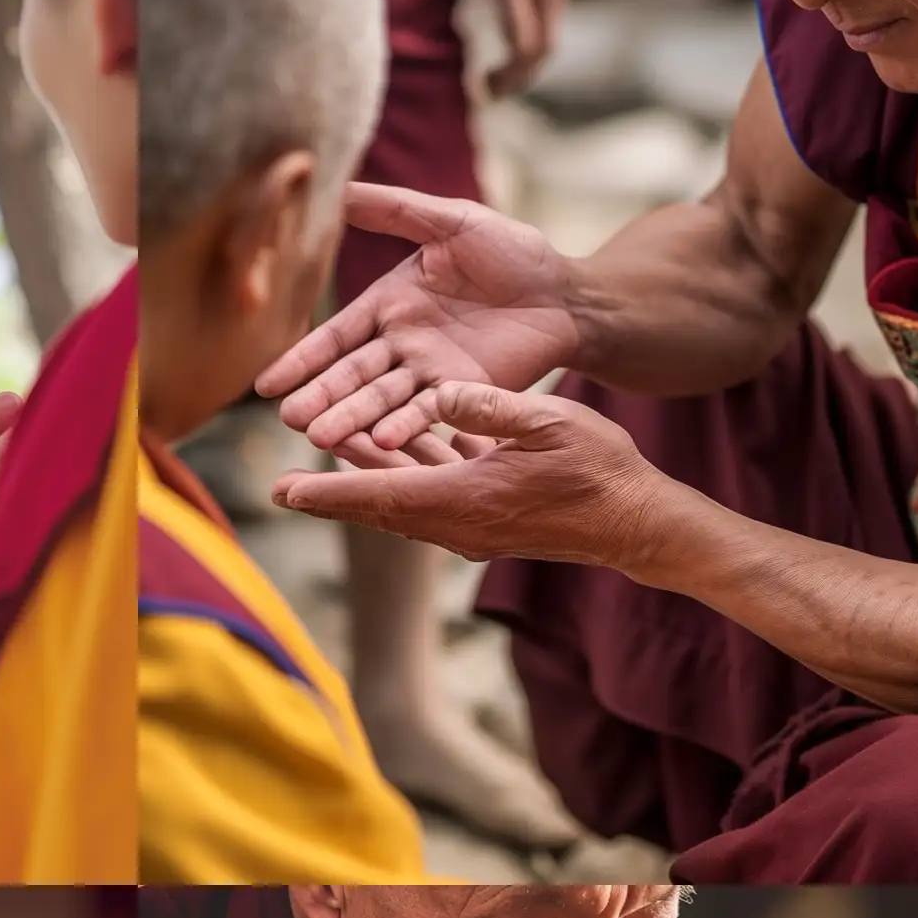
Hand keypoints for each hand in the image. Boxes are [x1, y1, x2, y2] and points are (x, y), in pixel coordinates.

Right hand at [255, 186, 577, 456]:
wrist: (565, 294)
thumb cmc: (513, 253)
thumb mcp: (452, 221)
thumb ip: (396, 211)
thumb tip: (340, 189)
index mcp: (389, 306)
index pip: (336, 337)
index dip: (303, 359)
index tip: (267, 385)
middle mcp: (400, 345)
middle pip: (351, 376)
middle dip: (320, 397)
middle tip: (289, 419)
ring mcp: (429, 374)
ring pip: (382, 400)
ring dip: (353, 420)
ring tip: (322, 440)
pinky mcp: (462, 394)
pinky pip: (429, 411)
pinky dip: (406, 426)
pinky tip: (383, 442)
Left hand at [271, 381, 668, 575]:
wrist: (635, 521)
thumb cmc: (599, 469)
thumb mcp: (547, 421)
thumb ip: (490, 406)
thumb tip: (440, 392)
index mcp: (464, 498)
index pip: (379, 495)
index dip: (327, 492)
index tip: (282, 492)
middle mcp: (457, 521)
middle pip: (379, 505)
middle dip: (332, 494)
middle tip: (284, 488)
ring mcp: (471, 525)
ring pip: (402, 498)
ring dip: (366, 478)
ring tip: (327, 452)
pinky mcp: (486, 519)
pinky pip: (432, 494)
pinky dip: (405, 473)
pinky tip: (390, 447)